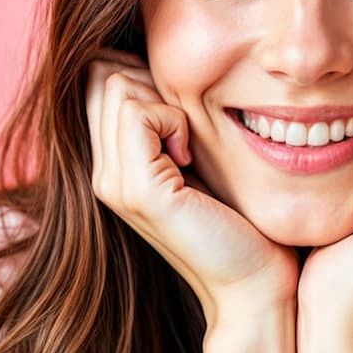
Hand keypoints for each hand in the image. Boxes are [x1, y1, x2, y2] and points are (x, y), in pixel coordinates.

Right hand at [84, 47, 298, 325]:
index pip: (100, 80)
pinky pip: (139, 114)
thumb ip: (169, 121)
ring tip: (189, 144)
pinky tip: (190, 155)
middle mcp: (103, 173)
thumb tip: (160, 69)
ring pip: (117, 87)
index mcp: (113, 164)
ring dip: (165, 101)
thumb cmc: (237, 217)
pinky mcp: (139, 190)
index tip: (180, 108)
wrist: (252, 284)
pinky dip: (173, 119)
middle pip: (102, 76)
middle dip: (149, 80)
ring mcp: (114, 183)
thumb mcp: (195, 157)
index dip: (140, 73)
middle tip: (185, 124)